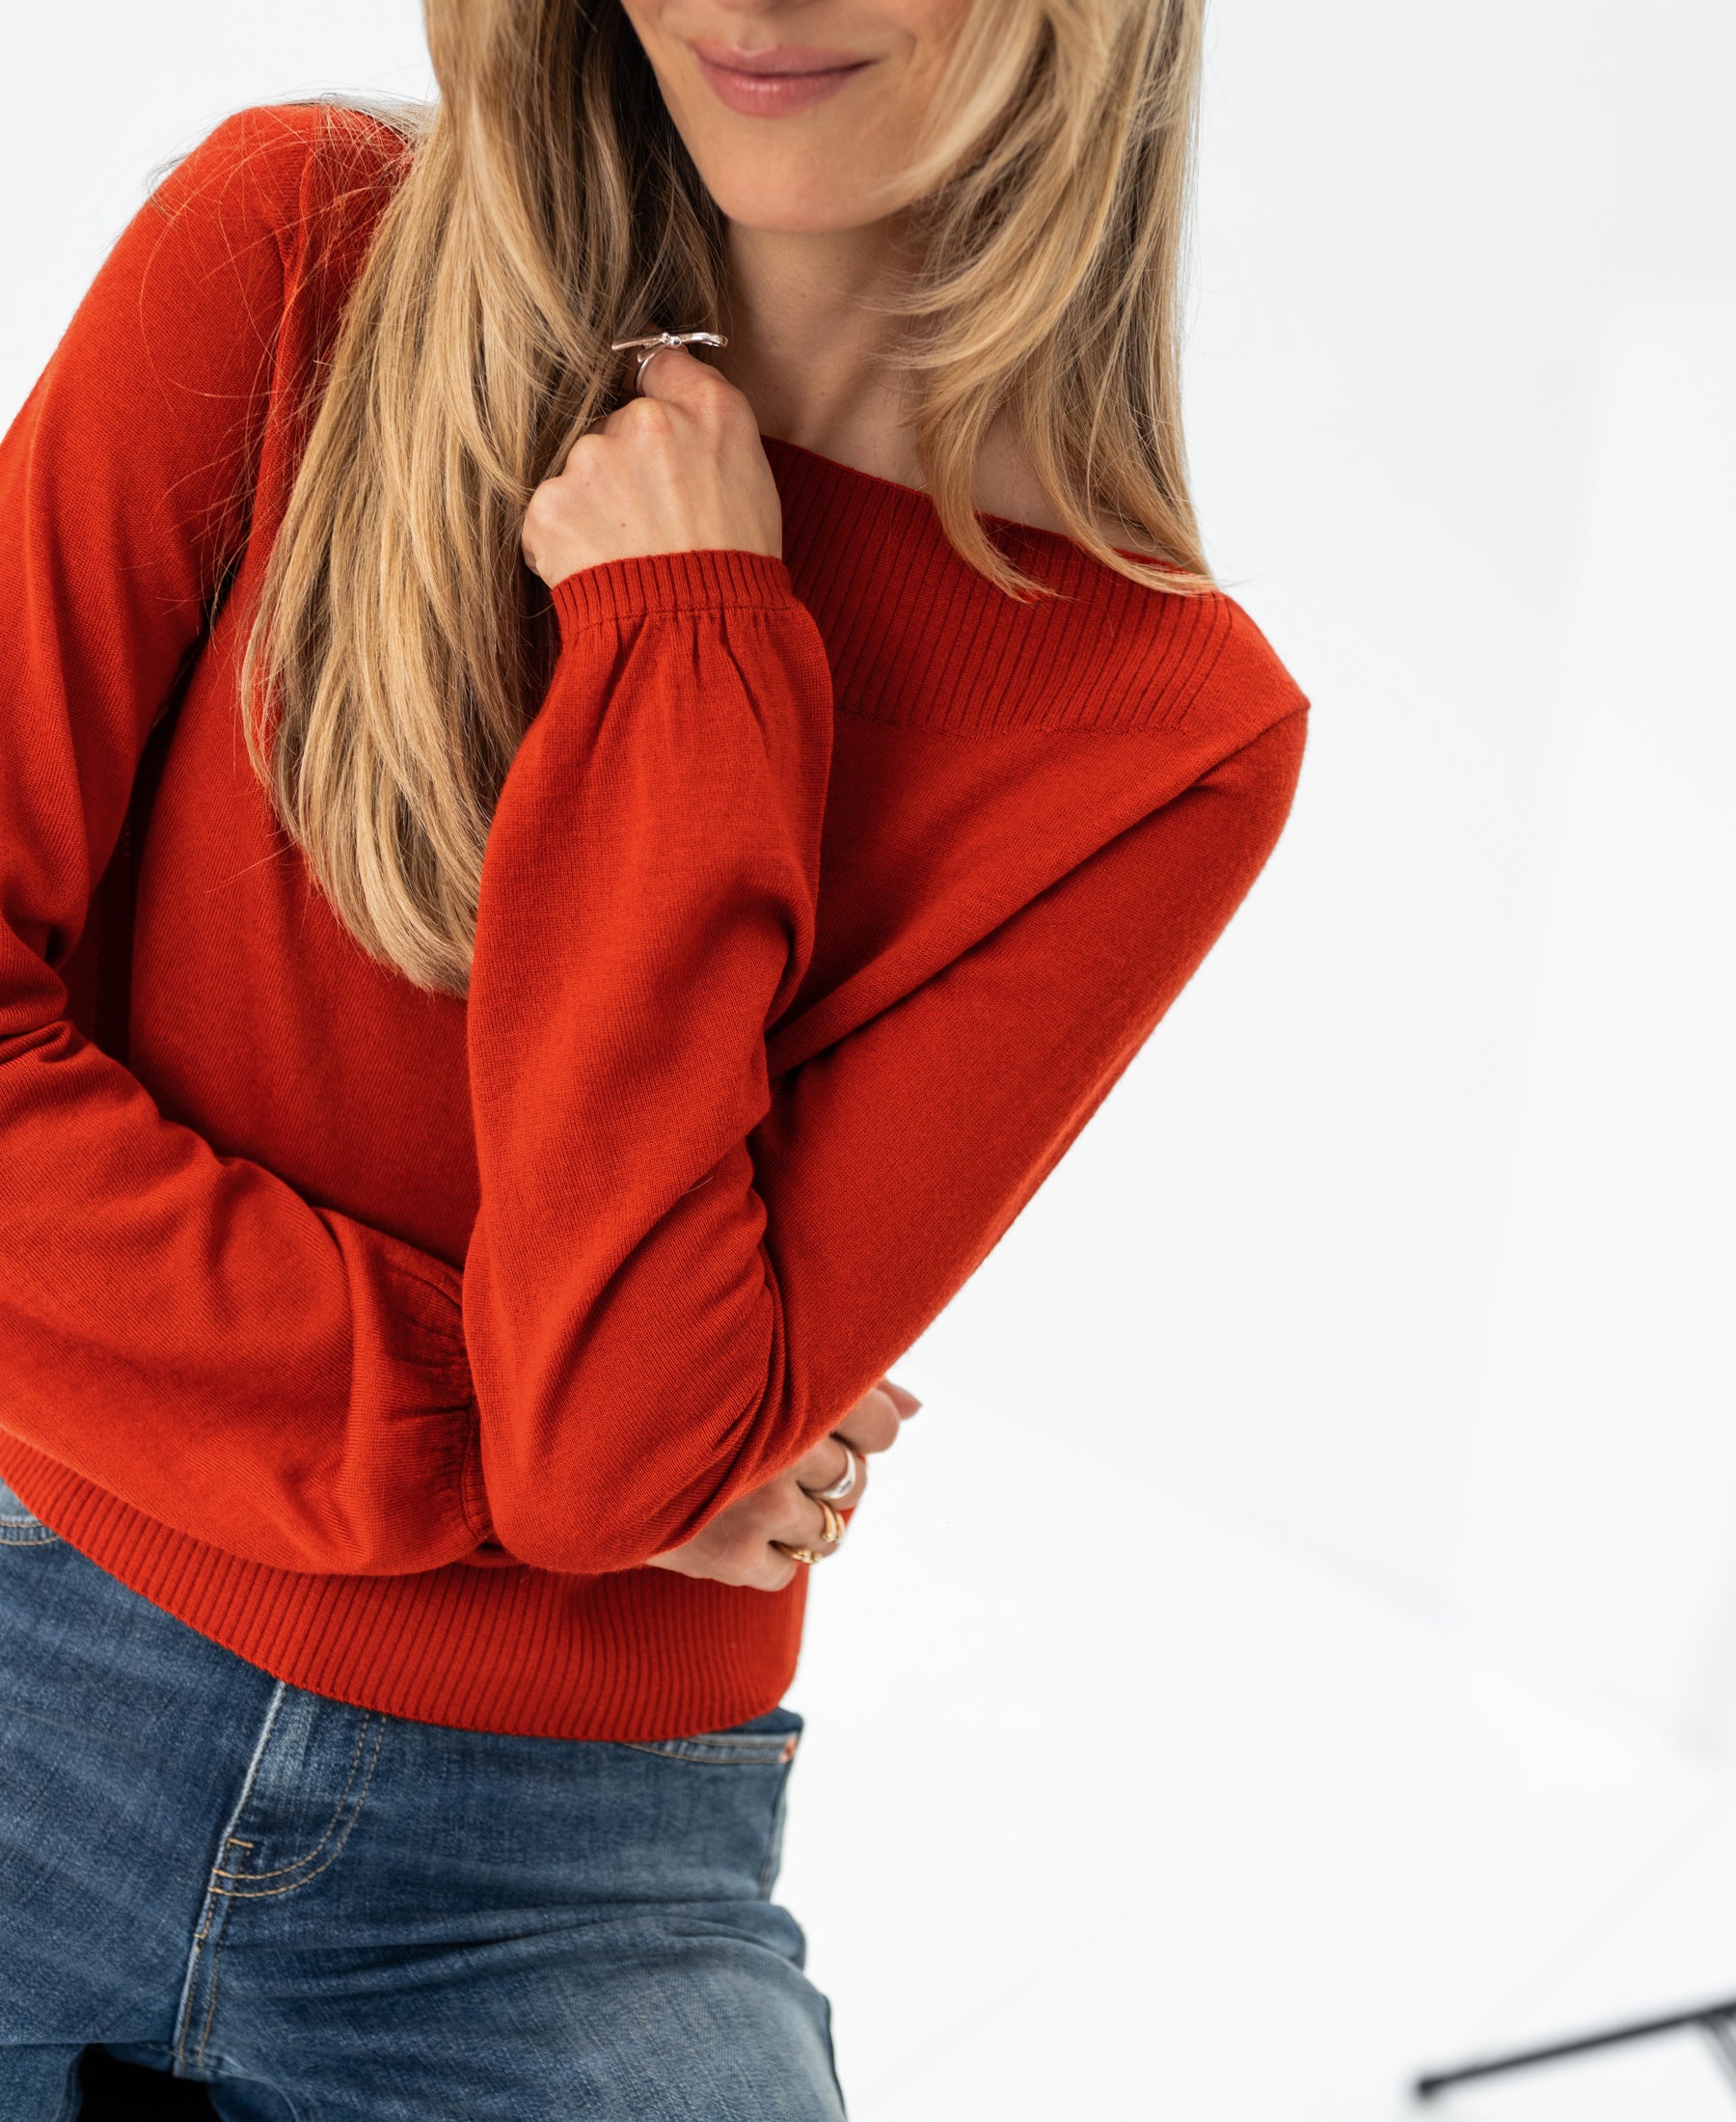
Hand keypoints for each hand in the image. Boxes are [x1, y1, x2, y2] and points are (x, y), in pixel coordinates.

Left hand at [520, 345, 781, 587]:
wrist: (698, 638)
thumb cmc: (736, 567)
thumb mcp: (753, 477)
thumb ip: (709, 416)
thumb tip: (662, 370)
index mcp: (707, 409)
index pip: (660, 365)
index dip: (654, 400)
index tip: (655, 434)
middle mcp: (645, 422)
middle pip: (613, 427)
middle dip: (623, 468)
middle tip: (654, 524)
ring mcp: (591, 463)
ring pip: (579, 471)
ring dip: (593, 505)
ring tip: (629, 554)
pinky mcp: (550, 508)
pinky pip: (548, 516)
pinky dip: (563, 543)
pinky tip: (601, 568)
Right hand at [646, 1377, 920, 1591]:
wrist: (586, 1437)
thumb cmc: (689, 1386)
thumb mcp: (765, 1360)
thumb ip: (847, 1378)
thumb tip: (919, 1410)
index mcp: (799, 1386)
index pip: (883, 1427)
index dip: (864, 1429)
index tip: (825, 1423)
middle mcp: (786, 1444)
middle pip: (855, 1479)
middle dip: (829, 1472)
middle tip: (779, 1457)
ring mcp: (760, 1503)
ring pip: (831, 1531)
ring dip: (804, 1518)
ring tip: (757, 1494)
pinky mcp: (730, 1555)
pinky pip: (788, 1571)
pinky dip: (768, 1556)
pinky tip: (732, 1524)